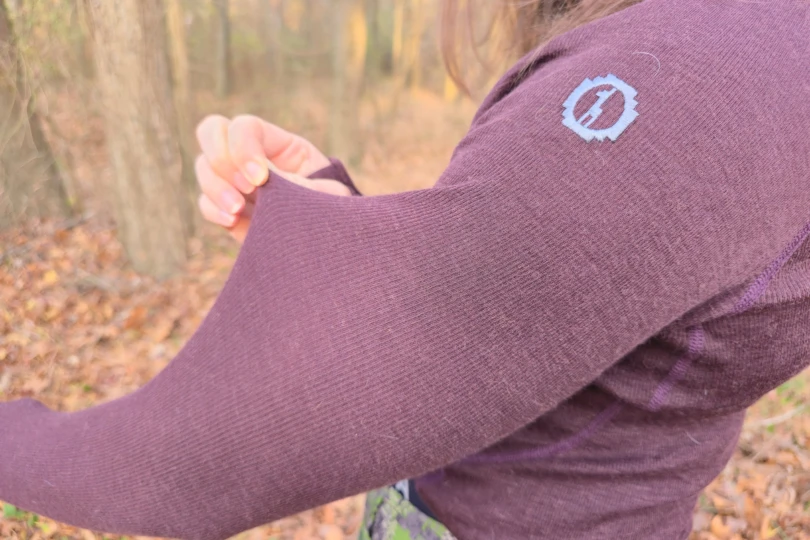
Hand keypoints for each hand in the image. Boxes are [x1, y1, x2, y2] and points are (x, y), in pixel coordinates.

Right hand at [195, 114, 351, 242]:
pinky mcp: (230, 211)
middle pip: (211, 132)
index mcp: (280, 145)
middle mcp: (253, 157)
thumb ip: (299, 184)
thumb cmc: (338, 212)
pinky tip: (231, 220)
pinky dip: (212, 209)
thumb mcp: (329, 195)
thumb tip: (263, 182)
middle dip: (221, 158)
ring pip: (204, 168)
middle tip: (247, 187)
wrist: (333, 245)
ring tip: (238, 208)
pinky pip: (205, 202)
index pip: (246, 127)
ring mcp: (237, 182)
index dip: (243, 147)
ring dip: (216, 187)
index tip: (261, 178)